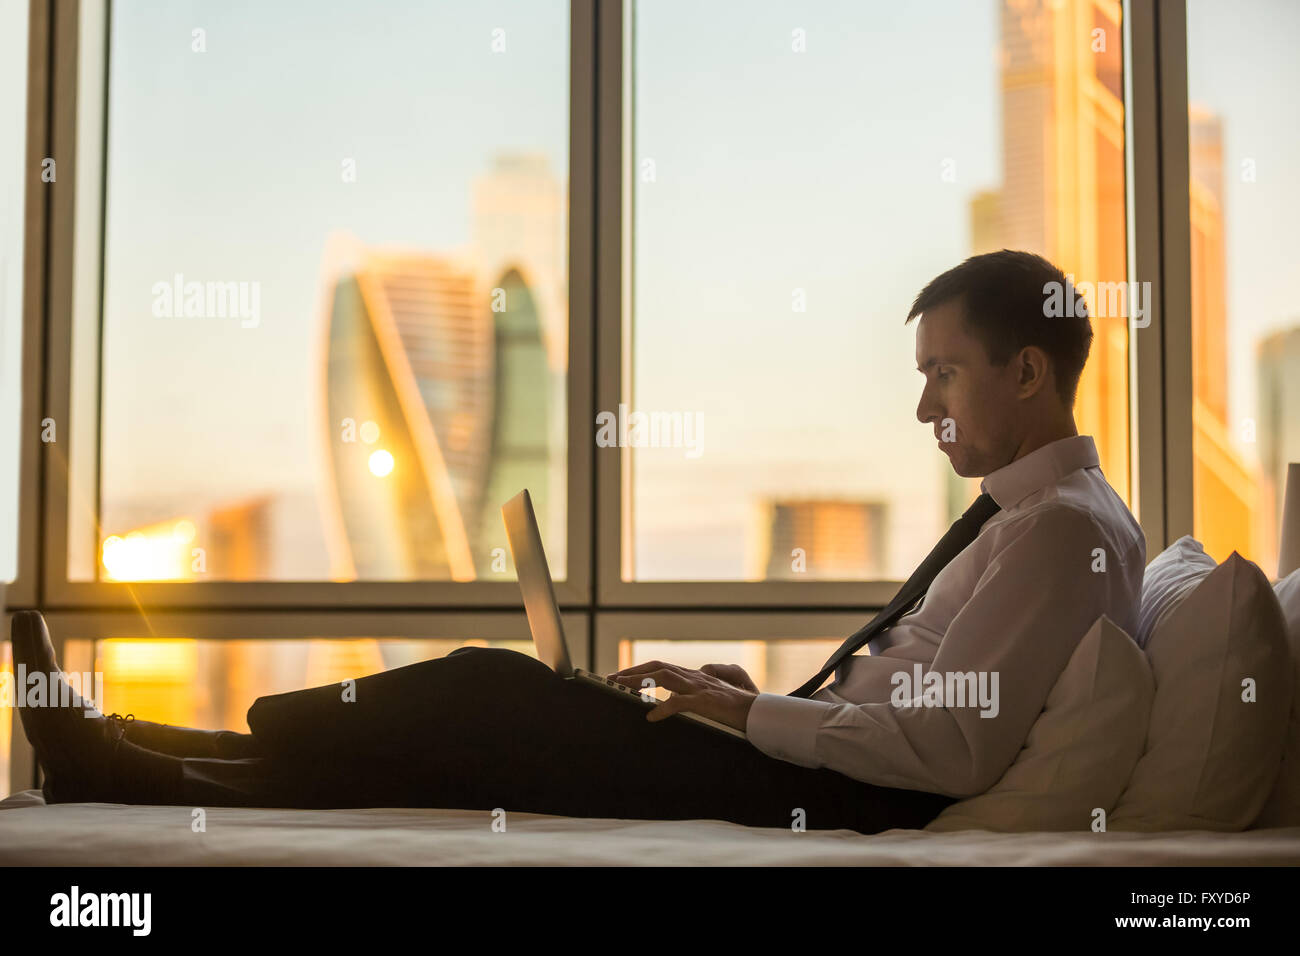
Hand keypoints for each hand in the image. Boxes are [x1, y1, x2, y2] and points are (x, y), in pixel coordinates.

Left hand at [607, 660, 757, 731]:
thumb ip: (692, 695)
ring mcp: (699, 688)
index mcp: (694, 676)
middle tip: (611, 678)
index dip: (640, 670)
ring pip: (664, 677)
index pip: (662, 667)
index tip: (621, 676)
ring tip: (621, 689)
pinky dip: (663, 708)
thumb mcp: (711, 698)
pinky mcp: (706, 702)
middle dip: (633, 671)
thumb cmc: (737, 708)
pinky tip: (651, 716)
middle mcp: (694, 677)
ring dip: (640, 682)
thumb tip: (672, 698)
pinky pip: (680, 703)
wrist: (759, 712)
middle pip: (658, 667)